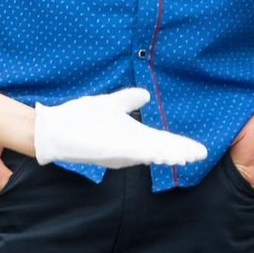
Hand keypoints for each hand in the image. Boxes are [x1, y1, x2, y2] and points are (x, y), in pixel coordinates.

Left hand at [32, 87, 207, 169]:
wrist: (53, 128)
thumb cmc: (79, 119)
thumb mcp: (110, 106)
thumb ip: (128, 100)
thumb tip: (146, 95)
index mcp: (132, 137)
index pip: (161, 142)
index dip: (180, 145)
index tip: (199, 151)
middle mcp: (129, 147)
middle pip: (161, 150)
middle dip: (180, 152)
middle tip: (200, 155)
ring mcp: (119, 150)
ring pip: (150, 154)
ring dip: (168, 155)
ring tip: (186, 157)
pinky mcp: (109, 151)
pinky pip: (133, 153)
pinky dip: (149, 154)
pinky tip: (162, 154)